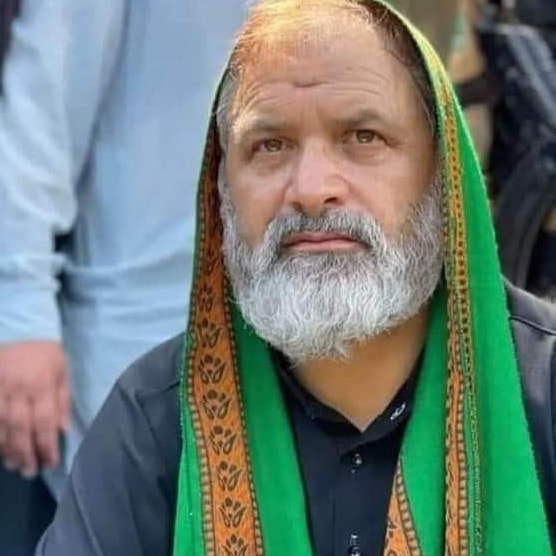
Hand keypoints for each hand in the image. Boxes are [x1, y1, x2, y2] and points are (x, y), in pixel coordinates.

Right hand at [0, 341, 69, 477]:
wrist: (20, 327)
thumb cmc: (46, 353)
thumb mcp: (63, 372)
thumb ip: (63, 401)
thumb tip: (64, 431)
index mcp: (42, 385)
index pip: (45, 422)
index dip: (47, 446)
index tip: (51, 463)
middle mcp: (18, 389)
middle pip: (21, 428)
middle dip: (26, 453)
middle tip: (30, 472)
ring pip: (0, 425)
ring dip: (7, 449)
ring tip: (14, 465)